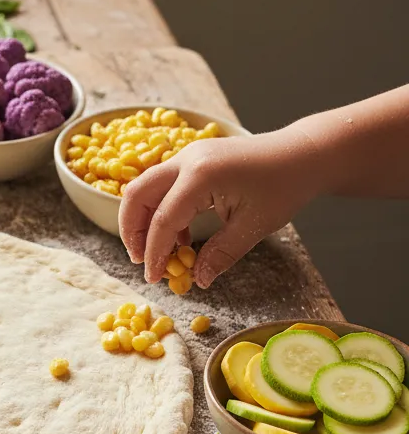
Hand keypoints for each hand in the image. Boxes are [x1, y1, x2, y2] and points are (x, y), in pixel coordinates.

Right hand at [118, 126, 320, 287]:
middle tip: (140, 261)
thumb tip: (197, 279)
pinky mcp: (192, 159)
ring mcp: (187, 155)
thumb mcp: (253, 226)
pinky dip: (161, 211)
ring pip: (144, 188)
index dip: (154, 252)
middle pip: (136, 195)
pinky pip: (163, 186)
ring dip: (143, 220)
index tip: (153, 278)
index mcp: (201, 176)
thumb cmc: (284, 186)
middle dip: (132, 231)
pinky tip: (179, 237)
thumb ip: (220, 254)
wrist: (302, 154)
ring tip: (155, 251)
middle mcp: (187, 160)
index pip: (163, 220)